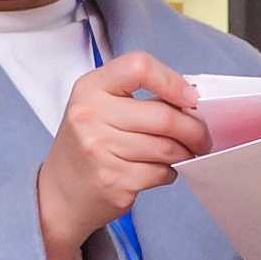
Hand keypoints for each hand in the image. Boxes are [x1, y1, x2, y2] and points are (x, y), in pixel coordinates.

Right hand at [35, 50, 209, 259]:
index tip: (190, 98)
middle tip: (201, 137)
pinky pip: (160, 173)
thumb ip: (137, 96)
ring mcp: (99, 150)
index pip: (139, 67)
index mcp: (90, 88)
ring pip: (167, 148)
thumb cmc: (88, 144)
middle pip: (163, 116)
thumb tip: (191, 101)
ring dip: (184, 153)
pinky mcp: (113, 181)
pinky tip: (157, 171)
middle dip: (194, 129)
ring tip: (181, 153)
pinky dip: (168, 173)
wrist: (59, 192)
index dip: (172, 81)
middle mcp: (90, 116)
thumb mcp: (98, 107)